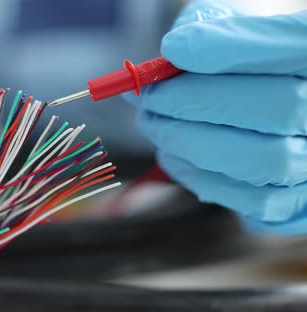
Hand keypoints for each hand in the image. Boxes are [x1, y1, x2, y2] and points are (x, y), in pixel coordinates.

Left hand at [124, 0, 306, 234]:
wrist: (275, 98)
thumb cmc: (249, 58)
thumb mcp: (235, 24)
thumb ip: (206, 28)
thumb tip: (163, 63)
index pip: (292, 46)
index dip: (227, 48)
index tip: (173, 50)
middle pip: (276, 108)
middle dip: (195, 102)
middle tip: (150, 97)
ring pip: (261, 160)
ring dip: (190, 143)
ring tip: (155, 125)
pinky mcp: (298, 202)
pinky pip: (249, 199)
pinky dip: (198, 176)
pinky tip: (172, 153)